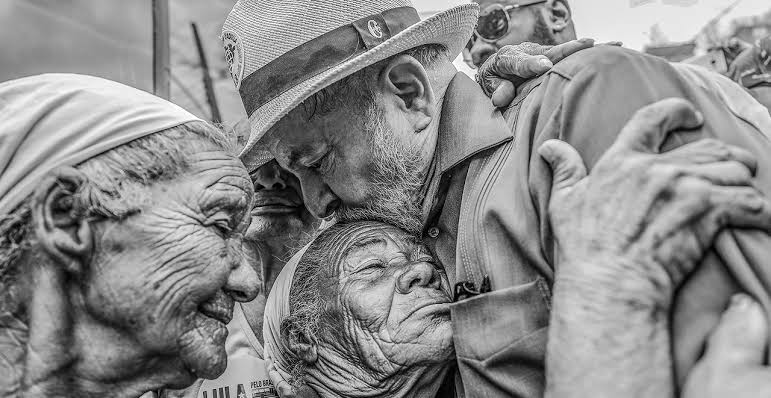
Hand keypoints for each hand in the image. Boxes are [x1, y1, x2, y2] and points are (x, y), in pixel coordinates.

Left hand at [476, 39, 622, 106]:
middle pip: (549, 51)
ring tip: (611, 44)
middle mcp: (528, 52)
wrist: (494, 72)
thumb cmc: (492, 82)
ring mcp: (542, 53)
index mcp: (508, 59)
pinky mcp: (552, 57)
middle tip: (587, 44)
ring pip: (564, 51)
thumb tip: (503, 95)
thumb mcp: (487, 86)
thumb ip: (495, 90)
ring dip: (586, 48)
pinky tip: (611, 49)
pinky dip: (589, 52)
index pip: (520, 62)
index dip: (532, 63)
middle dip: (569, 49)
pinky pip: (570, 55)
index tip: (545, 66)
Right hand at [543, 98, 770, 397]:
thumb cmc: (585, 248)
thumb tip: (550, 147)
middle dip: (727, 158)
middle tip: (733, 172)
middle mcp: (655, 167)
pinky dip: (757, 210)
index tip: (692, 116)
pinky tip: (753, 219)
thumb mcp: (564, 203)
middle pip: (709, 146)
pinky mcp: (708, 210)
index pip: (653, 119)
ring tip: (741, 199)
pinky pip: (750, 200)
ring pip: (735, 170)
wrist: (609, 282)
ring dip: (743, 184)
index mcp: (622, 161)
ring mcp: (684, 186)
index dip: (677, 111)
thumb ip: (564, 170)